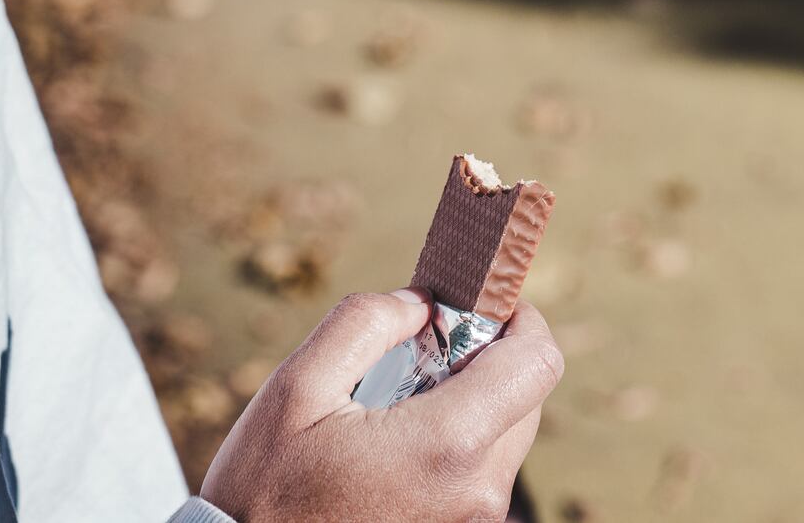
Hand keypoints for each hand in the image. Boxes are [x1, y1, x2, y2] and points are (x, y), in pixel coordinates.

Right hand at [198, 288, 563, 522]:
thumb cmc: (265, 490)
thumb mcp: (297, 386)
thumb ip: (365, 324)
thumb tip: (421, 302)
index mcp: (447, 444)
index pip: (538, 362)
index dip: (521, 318)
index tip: (482, 303)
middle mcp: (477, 490)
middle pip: (526, 396)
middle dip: (486, 358)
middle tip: (420, 347)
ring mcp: (472, 522)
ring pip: (505, 435)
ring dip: (470, 402)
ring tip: (396, 401)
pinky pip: (480, 472)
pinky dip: (456, 443)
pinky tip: (394, 444)